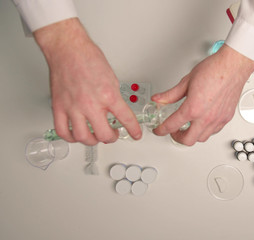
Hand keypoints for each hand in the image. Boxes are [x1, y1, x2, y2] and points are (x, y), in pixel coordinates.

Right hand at [34, 18, 141, 144]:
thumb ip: (114, 97)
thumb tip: (117, 110)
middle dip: (112, 138)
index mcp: (108, 95)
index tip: (136, 134)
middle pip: (104, 135)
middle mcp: (91, 104)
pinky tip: (76, 135)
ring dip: (92, 140)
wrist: (68, 49)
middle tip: (113, 134)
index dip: (134, 130)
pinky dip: (70, 138)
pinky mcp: (59, 107)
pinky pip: (63, 131)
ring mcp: (73, 107)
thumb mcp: (112, 78)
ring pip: (83, 137)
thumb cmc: (88, 58)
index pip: (126, 119)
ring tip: (95, 136)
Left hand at [152, 44, 253, 145]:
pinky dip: (205, 131)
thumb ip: (171, 94)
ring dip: (192, 135)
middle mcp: (206, 117)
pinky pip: (214, 132)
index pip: (172, 125)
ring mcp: (218, 119)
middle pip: (188, 140)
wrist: (233, 66)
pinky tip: (202, 123)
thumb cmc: (214, 70)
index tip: (159, 130)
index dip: (161, 130)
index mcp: (193, 108)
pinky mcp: (226, 118)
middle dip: (177, 138)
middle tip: (173, 132)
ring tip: (188, 128)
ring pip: (202, 138)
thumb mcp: (186, 81)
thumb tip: (159, 99)